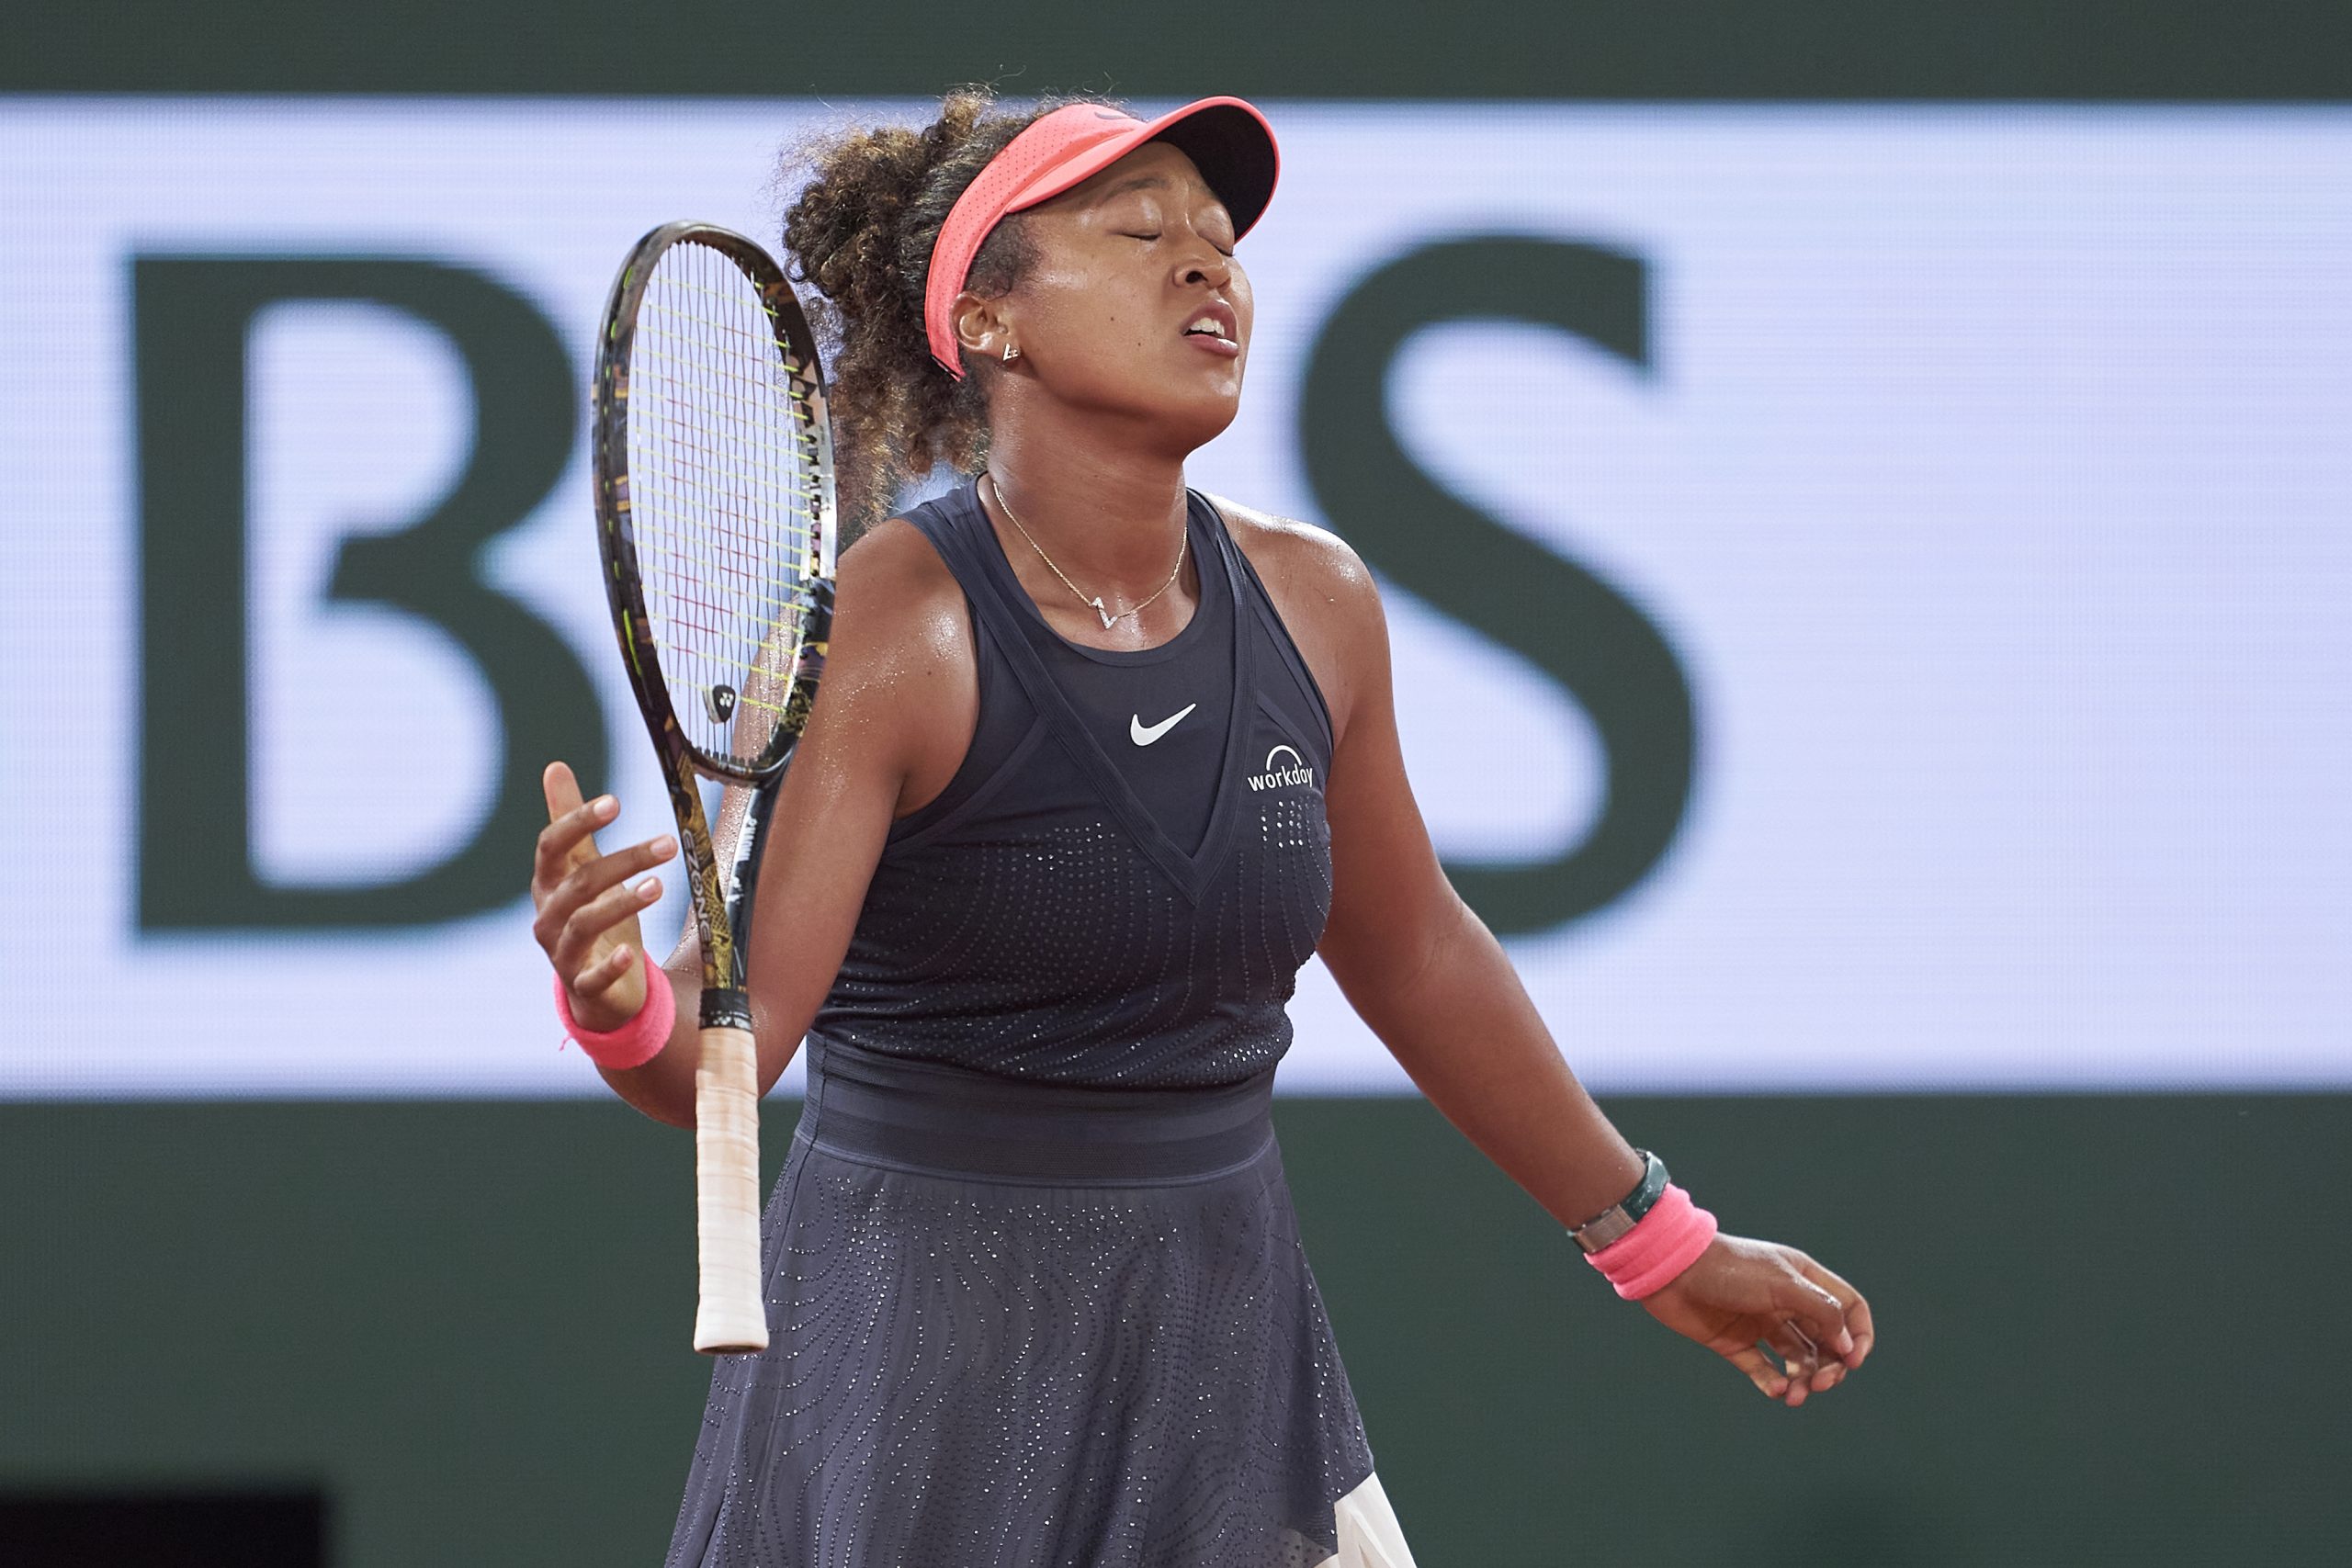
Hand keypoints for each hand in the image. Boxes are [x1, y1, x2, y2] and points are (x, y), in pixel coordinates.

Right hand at [531, 761, 675, 1031]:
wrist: (594, 987)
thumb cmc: (591, 915)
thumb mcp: (582, 868)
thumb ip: (569, 822)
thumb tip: (554, 767)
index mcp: (548, 883)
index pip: (551, 847)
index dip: (578, 823)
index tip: (615, 802)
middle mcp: (548, 916)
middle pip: (579, 883)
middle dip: (624, 860)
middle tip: (668, 843)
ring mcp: (562, 953)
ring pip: (584, 924)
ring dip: (622, 904)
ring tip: (659, 886)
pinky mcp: (582, 985)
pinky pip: (590, 977)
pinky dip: (609, 964)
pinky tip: (630, 952)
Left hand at [1640, 1233, 1874, 1407]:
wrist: (1670, 1271)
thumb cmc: (1728, 1268)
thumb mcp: (1782, 1284)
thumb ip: (1822, 1312)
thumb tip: (1849, 1346)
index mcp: (1804, 1280)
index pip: (1849, 1309)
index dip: (1858, 1336)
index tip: (1852, 1361)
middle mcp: (1787, 1303)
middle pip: (1827, 1342)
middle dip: (1829, 1367)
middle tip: (1818, 1384)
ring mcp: (1761, 1324)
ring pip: (1797, 1360)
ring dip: (1803, 1382)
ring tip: (1793, 1396)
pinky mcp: (1735, 1343)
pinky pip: (1764, 1370)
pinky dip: (1772, 1384)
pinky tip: (1774, 1391)